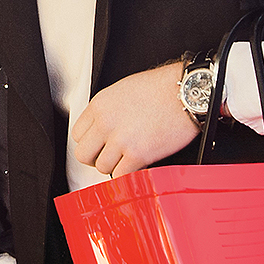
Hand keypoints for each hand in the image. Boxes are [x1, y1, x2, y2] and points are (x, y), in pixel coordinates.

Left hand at [72, 61, 200, 176]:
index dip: (90, 143)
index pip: (77, 135)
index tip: (99, 146)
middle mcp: (106, 123)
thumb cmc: (161, 88)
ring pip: (102, 168)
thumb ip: (107, 111)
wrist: (185, 93)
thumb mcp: (122, 91)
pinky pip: (121, 175)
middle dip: (96, 159)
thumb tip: (102, 129)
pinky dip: (129, 174)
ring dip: (114, 167)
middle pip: (83, 155)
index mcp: (99, 106)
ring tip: (128, 160)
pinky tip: (137, 166)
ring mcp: (121, 140)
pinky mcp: (138, 155)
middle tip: (109, 158)